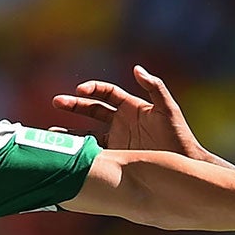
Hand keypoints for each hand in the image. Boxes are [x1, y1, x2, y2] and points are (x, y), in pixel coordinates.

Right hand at [52, 65, 208, 157]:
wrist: (183, 166)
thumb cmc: (178, 137)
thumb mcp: (168, 109)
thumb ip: (154, 87)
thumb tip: (137, 69)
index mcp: (131, 107)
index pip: (106, 93)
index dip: (93, 89)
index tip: (81, 90)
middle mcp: (121, 122)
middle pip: (91, 109)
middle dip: (74, 105)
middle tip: (57, 103)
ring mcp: (117, 141)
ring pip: (87, 133)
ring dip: (70, 132)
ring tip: (52, 133)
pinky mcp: (116, 158)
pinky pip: (94, 153)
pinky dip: (79, 153)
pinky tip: (66, 154)